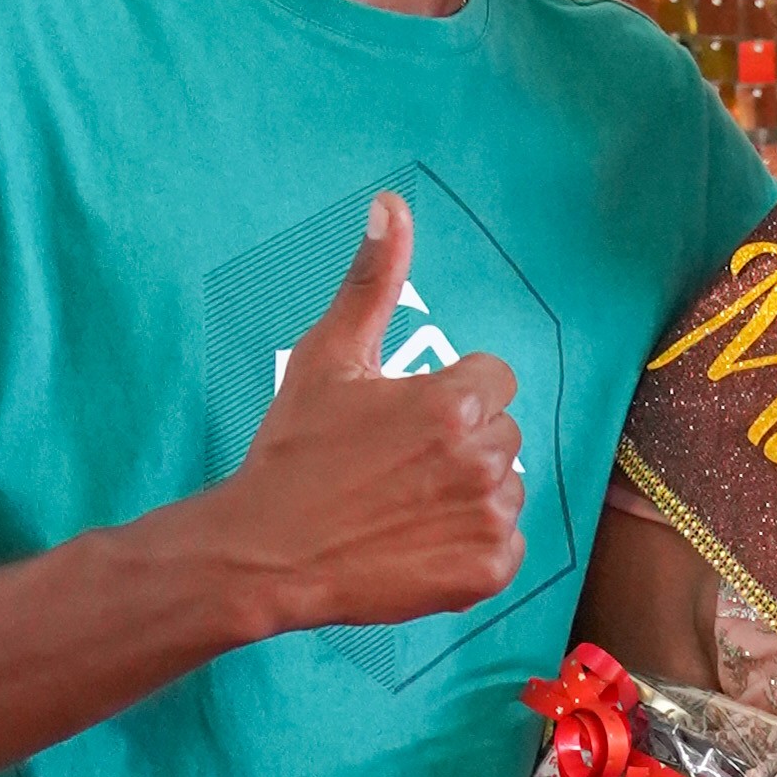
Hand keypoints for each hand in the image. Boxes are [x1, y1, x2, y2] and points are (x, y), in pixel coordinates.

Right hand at [221, 195, 527, 630]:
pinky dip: (474, 547)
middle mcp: (483, 459)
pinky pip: (507, 545)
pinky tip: (422, 542)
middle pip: (504, 434)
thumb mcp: (330, 355)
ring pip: (508, 489)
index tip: (409, 419)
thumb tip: (393, 204)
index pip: (494, 380)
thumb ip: (373, 281)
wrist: (268, 552)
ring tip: (408, 504)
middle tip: (400, 465)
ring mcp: (488, 520)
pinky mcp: (487, 572)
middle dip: (463, 443)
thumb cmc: (296, 451)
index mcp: (454, 402)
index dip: (453, 395)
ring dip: (471, 494)